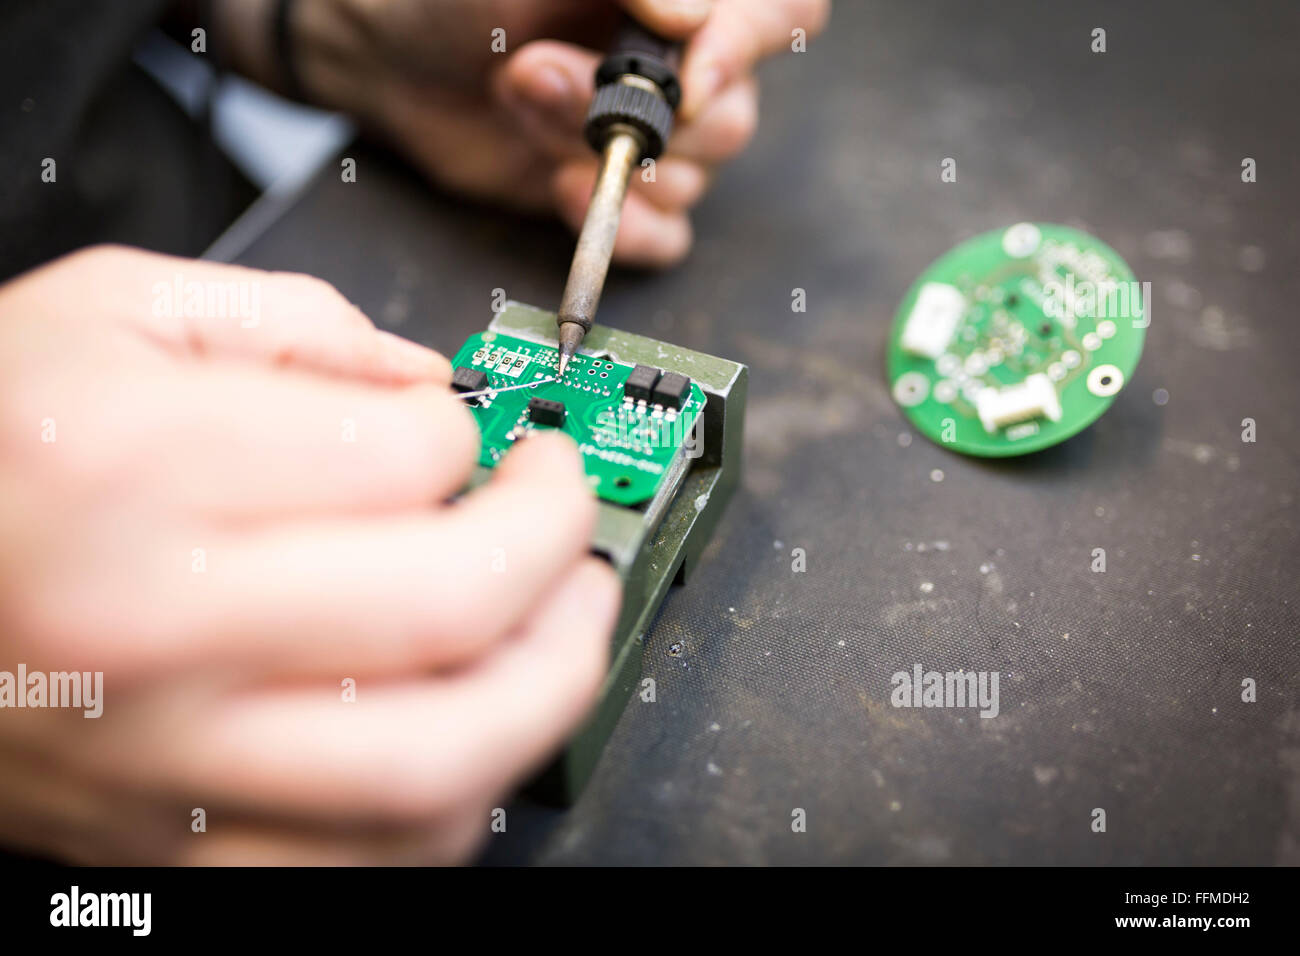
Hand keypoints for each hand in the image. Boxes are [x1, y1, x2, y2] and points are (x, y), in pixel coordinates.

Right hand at [0, 246, 618, 863]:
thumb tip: (426, 383)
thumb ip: (290, 326)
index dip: (473, 428)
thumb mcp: (104, 314)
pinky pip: (366, 861)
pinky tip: (472, 723)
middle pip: (450, 608)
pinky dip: (457, 797)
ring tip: (570, 619)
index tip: (472, 426)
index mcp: (138, 467)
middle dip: (557, 542)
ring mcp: (167, 761)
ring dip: (547, 685)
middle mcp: (156, 629)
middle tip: (565, 504)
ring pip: (434, 764)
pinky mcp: (167, 846)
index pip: (403, 454)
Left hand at [219, 0, 829, 266]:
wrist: (376, 53)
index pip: (779, 16)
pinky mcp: (608, 193)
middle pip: (734, 113)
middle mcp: (670, 65)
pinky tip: (564, 192)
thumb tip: (694, 15)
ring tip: (526, 110)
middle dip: (636, 112)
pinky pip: (665, 238)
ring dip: (609, 162)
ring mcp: (643, 135)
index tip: (689, 76)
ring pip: (696, 179)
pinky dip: (626, 232)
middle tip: (541, 72)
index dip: (749, 47)